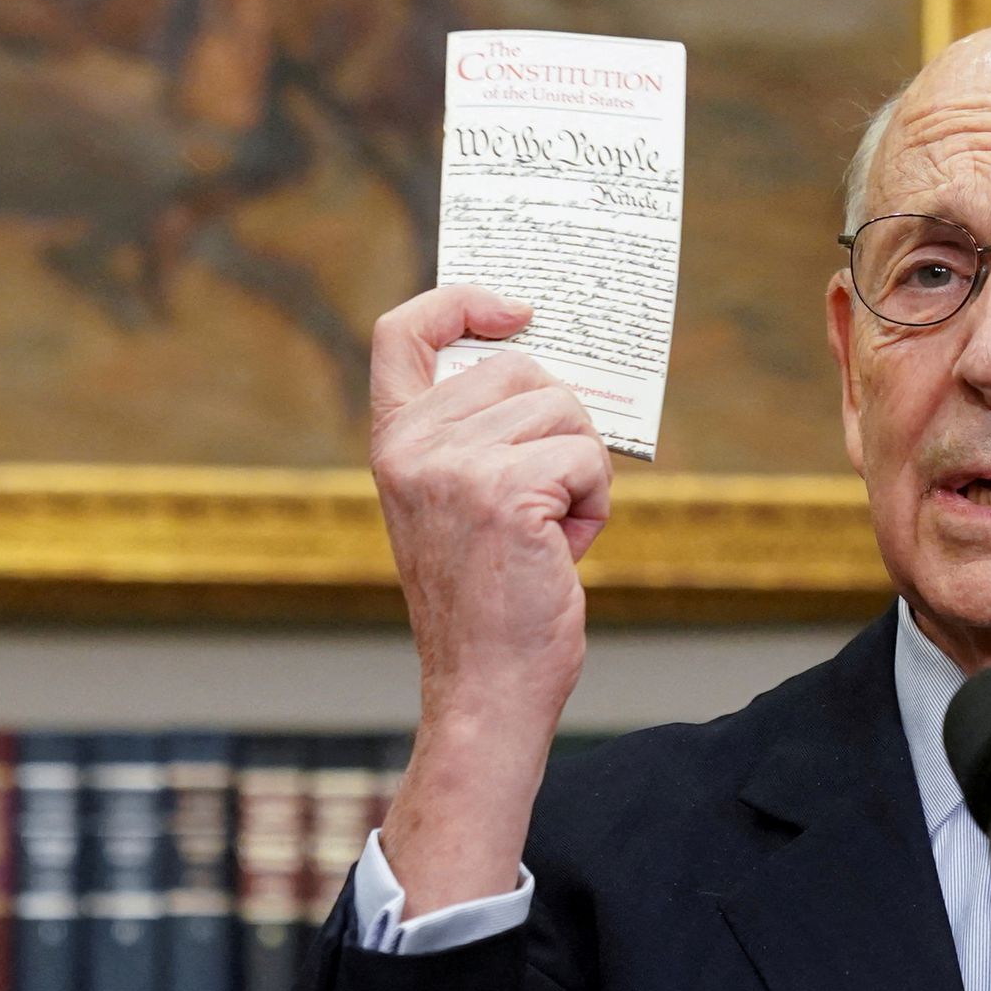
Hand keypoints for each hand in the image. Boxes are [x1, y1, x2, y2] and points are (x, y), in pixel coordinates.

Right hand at [369, 284, 611, 912]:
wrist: (485, 688)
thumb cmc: (491, 601)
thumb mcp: (463, 502)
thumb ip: (480, 436)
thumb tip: (552, 370)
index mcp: (393, 442)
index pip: (403, 332)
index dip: (460, 302)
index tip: (516, 311)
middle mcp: (412, 445)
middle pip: (525, 369)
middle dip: (562, 429)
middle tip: (545, 504)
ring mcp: (454, 465)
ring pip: (567, 412)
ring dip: (583, 472)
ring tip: (552, 534)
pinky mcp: (505, 491)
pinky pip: (589, 456)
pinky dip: (597, 502)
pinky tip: (565, 550)